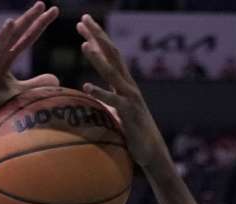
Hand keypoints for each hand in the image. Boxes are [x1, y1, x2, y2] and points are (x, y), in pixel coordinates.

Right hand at [0, 2, 59, 136]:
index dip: (39, 25)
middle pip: (13, 35)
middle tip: (42, 4)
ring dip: (2, 35)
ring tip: (12, 22)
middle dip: (27, 19)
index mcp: (6, 59)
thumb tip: (57, 79)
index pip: (26, 38)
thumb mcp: (19, 93)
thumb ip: (35, 84)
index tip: (54, 11)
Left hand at [77, 14, 168, 170]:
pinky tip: (87, 86)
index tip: (82, 23)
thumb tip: (90, 95)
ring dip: (98, 59)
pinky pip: (113, 102)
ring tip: (84, 45)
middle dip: (98, 35)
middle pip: (112, 54)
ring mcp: (130, 98)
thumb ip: (105, 100)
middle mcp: (128, 86)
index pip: (109, 54)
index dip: (96, 37)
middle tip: (83, 19)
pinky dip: (100, 93)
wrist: (152, 153)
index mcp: (123, 83)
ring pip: (113, 73)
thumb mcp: (116, 111)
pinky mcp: (129, 114)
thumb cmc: (133, 133)